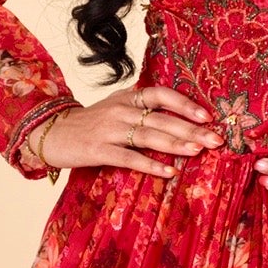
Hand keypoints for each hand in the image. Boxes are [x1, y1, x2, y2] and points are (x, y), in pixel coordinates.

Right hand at [27, 83, 224, 178]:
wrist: (51, 132)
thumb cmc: (90, 122)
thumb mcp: (116, 105)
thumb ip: (142, 106)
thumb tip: (180, 115)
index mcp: (128, 97)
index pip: (161, 94)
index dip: (185, 104)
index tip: (207, 115)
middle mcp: (121, 110)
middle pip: (162, 118)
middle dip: (192, 128)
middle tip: (216, 139)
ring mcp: (109, 130)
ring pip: (149, 136)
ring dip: (176, 144)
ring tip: (198, 151)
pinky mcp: (99, 150)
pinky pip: (129, 157)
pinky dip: (151, 165)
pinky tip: (169, 172)